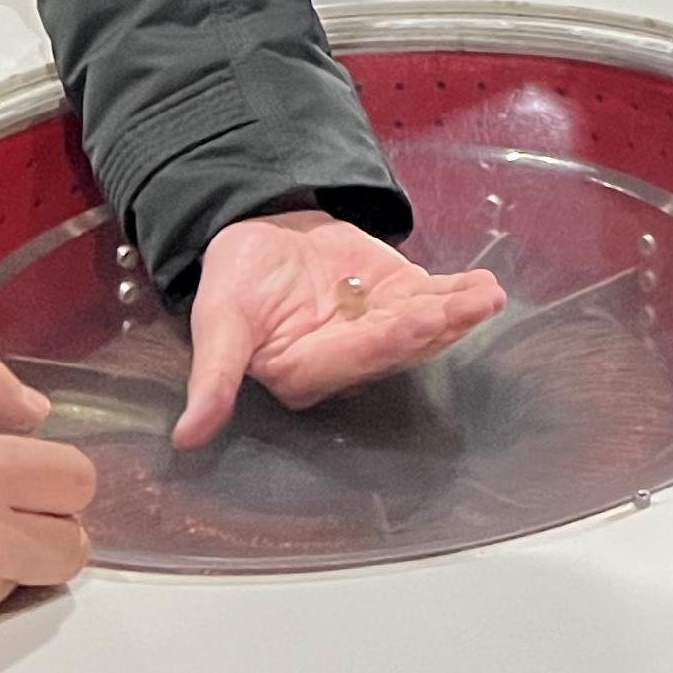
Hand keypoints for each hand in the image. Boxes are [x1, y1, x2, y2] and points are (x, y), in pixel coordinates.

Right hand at [175, 210, 504, 450]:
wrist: (260, 234)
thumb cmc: (234, 281)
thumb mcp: (217, 322)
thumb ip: (214, 377)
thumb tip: (186, 438)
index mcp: (307, 373)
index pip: (353, 359)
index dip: (388, 341)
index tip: (419, 320)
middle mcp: (350, 360)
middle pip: (398, 345)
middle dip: (435, 327)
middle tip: (468, 307)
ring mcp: (380, 328)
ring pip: (423, 323)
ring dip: (457, 312)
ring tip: (485, 296)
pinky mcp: (399, 298)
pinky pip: (434, 298)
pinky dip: (460, 292)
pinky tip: (486, 286)